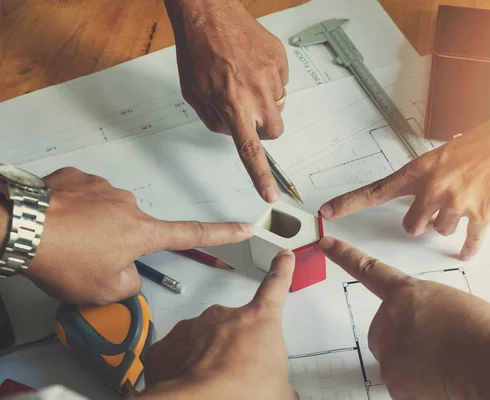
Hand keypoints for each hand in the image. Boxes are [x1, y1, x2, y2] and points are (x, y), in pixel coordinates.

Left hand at [18, 167, 251, 304]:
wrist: (21, 225)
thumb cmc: (61, 256)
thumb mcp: (103, 290)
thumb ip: (129, 284)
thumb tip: (127, 274)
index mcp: (142, 232)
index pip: (193, 234)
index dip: (223, 233)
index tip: (244, 227)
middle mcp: (129, 205)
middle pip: (134, 233)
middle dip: (116, 248)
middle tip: (87, 263)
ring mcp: (103, 189)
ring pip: (106, 218)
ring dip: (92, 232)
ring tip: (67, 246)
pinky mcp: (77, 180)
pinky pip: (84, 201)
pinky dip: (74, 216)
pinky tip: (58, 226)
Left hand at [142, 250, 296, 399]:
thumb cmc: (241, 390)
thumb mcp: (279, 390)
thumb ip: (281, 381)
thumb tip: (283, 393)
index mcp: (259, 320)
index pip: (275, 286)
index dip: (281, 270)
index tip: (282, 257)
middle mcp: (225, 316)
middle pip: (235, 325)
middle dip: (237, 345)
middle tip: (239, 372)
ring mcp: (194, 328)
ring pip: (204, 340)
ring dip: (209, 358)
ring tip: (216, 383)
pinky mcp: (167, 345)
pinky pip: (177, 354)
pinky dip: (182, 368)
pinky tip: (192, 385)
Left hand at [165, 0, 288, 202]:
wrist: (209, 13)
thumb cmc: (197, 50)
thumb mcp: (193, 94)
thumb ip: (214, 120)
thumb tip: (232, 131)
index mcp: (232, 104)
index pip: (251, 150)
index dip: (261, 176)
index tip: (271, 194)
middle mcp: (257, 92)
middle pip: (275, 131)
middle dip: (263, 128)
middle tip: (247, 113)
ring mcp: (272, 75)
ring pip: (279, 105)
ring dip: (264, 101)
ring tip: (243, 79)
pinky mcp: (280, 59)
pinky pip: (281, 82)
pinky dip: (268, 80)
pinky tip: (250, 66)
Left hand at [318, 237, 489, 399]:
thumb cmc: (485, 333)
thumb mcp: (451, 306)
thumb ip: (425, 312)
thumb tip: (422, 334)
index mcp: (407, 293)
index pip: (368, 270)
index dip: (345, 255)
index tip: (326, 244)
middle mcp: (390, 316)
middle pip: (383, 331)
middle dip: (402, 341)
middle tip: (433, 348)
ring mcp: (388, 348)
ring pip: (394, 360)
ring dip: (413, 365)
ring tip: (444, 363)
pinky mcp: (392, 378)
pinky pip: (401, 385)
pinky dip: (419, 387)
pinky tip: (440, 381)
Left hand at [319, 119, 489, 260]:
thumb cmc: (479, 143)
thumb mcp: (440, 155)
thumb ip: (424, 179)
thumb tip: (420, 198)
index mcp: (417, 172)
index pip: (375, 191)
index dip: (349, 203)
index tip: (326, 212)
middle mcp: (431, 190)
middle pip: (411, 226)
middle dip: (422, 222)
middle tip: (436, 209)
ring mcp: (455, 205)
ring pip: (439, 231)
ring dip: (447, 224)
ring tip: (464, 203)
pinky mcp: (480, 216)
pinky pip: (468, 241)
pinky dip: (468, 247)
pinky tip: (467, 249)